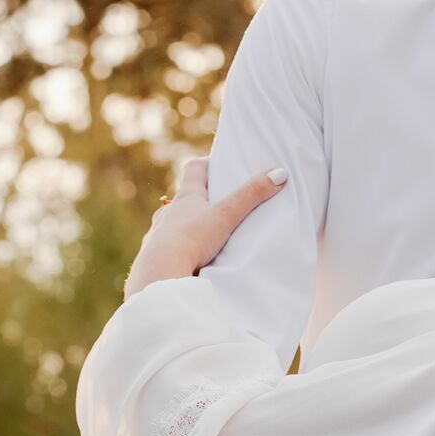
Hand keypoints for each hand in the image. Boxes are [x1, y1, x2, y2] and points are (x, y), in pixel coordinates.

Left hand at [124, 157, 286, 298]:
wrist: (159, 272)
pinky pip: (166, 247)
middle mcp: (169, 212)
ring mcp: (159, 233)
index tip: (219, 163)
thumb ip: (251, 195)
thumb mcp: (226, 215)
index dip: (206, 164)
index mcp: (186, 198)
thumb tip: (280, 173)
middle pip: (184, 197)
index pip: (194, 170)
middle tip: (219, 202)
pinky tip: (187, 258)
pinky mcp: (154, 255)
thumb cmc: (192, 239)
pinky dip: (177, 249)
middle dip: (201, 198)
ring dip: (187, 225)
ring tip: (204, 234)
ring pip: (173, 222)